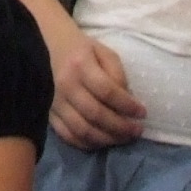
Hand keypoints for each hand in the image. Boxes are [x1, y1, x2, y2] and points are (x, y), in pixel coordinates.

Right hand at [47, 27, 143, 149]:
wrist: (47, 47)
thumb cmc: (80, 49)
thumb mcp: (104, 52)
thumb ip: (117, 74)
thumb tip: (128, 100)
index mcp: (80, 65)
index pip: (107, 91)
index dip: (127, 105)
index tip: (143, 113)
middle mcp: (66, 85)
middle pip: (95, 114)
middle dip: (120, 127)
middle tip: (137, 130)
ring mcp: (55, 102)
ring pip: (82, 129)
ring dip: (106, 139)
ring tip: (123, 138)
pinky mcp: (49, 114)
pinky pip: (67, 135)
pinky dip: (87, 143)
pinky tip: (102, 142)